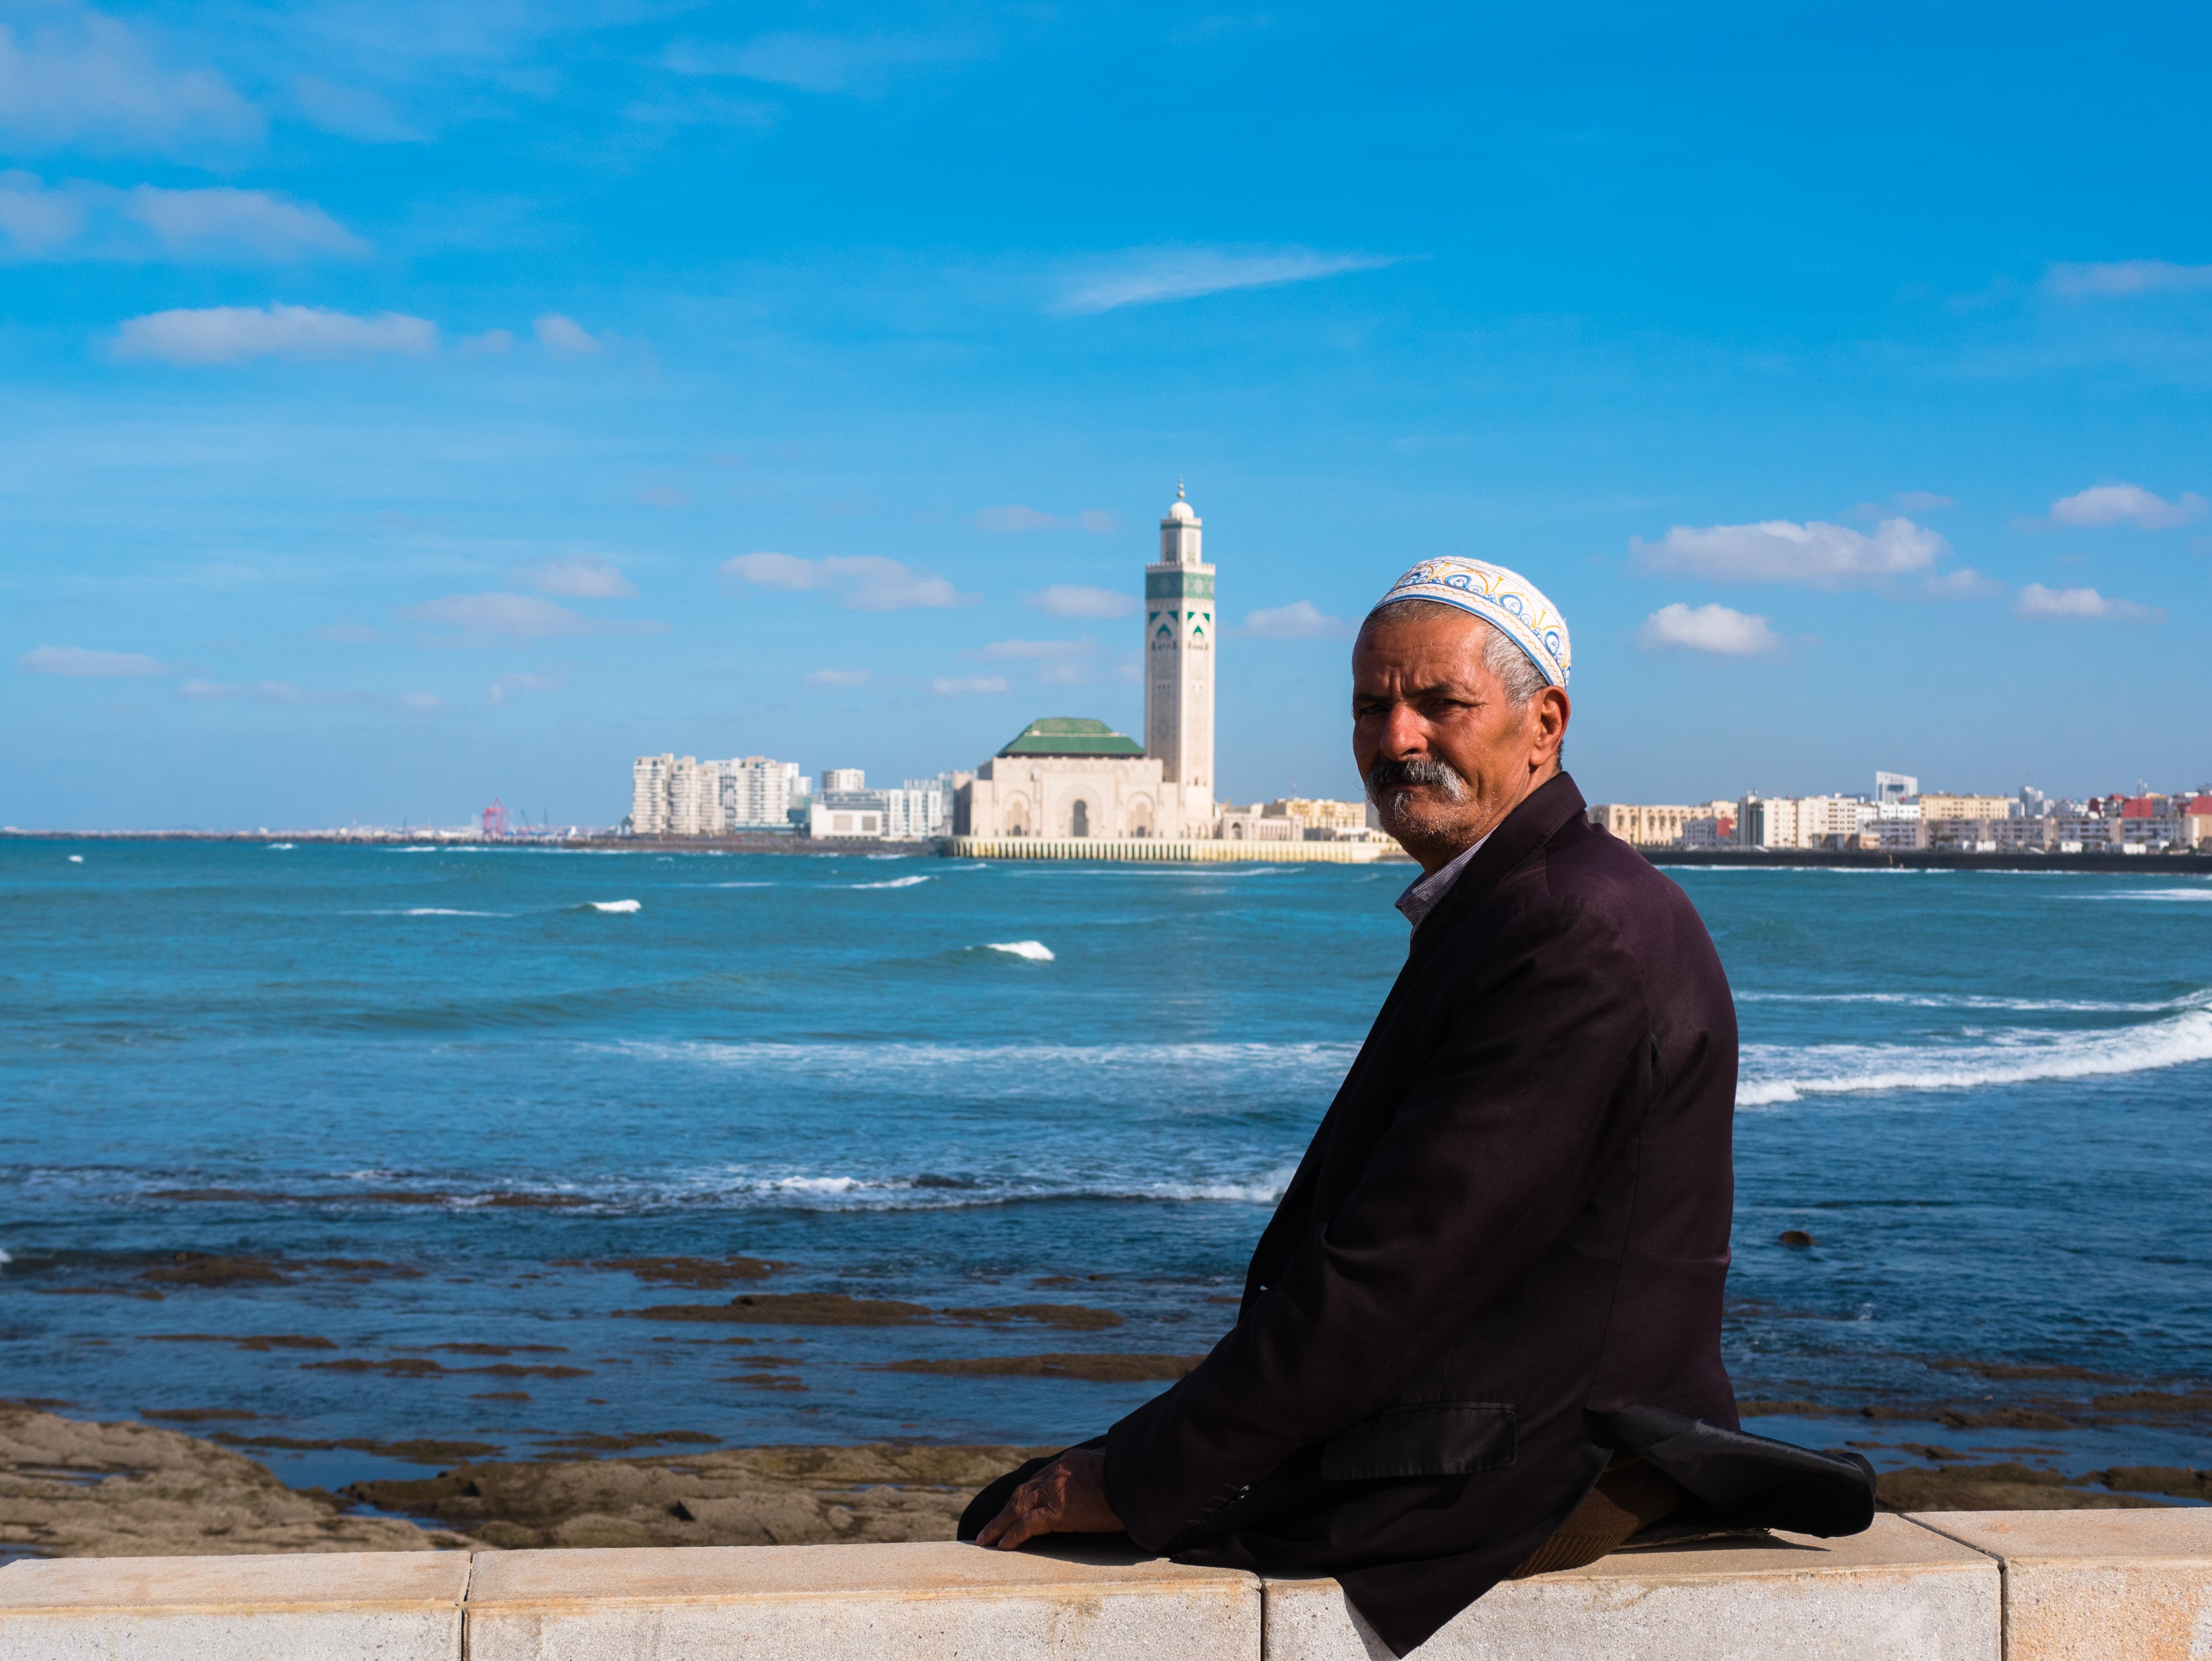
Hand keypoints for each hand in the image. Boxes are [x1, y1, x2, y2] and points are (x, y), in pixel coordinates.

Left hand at [975, 1448, 1122, 1548]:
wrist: (1136, 1477)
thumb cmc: (1132, 1474)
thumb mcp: (1110, 1464)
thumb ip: (1097, 1471)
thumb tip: (1103, 1479)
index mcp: (1069, 1462)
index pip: (1041, 1479)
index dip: (1027, 1494)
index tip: (1018, 1505)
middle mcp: (1056, 1473)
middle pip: (1023, 1492)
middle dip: (1005, 1510)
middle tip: (991, 1526)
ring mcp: (1054, 1491)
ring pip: (1017, 1507)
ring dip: (1000, 1523)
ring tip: (986, 1539)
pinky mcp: (1057, 1512)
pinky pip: (1027, 1525)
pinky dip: (1011, 1534)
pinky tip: (1001, 1545)